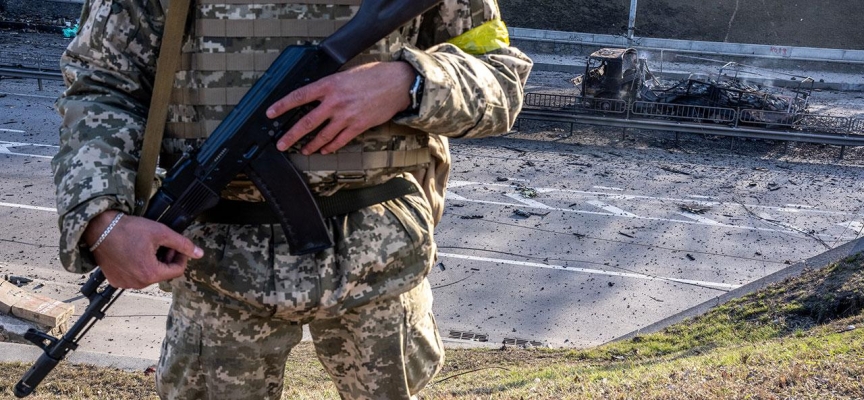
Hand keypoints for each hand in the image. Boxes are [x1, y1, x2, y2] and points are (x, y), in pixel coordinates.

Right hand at [83, 211, 203, 288]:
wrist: (99, 228)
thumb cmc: (128, 229)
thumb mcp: (161, 233)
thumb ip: (182, 244)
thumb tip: (199, 253)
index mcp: (150, 274)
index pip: (177, 271)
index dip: (181, 257)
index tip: (178, 246)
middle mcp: (138, 283)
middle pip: (163, 273)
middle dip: (167, 259)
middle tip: (163, 244)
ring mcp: (125, 283)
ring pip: (149, 275)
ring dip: (153, 263)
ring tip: (148, 247)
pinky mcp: (115, 280)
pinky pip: (134, 277)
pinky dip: (138, 266)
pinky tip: (135, 253)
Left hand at [267, 61, 414, 154]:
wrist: (397, 84)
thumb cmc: (374, 75)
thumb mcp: (347, 73)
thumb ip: (331, 85)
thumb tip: (318, 94)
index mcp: (329, 85)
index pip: (299, 96)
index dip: (282, 105)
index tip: (270, 113)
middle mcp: (335, 102)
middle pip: (307, 122)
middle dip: (291, 135)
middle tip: (281, 144)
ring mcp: (346, 116)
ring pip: (322, 135)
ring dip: (311, 145)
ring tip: (303, 150)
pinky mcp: (358, 126)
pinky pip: (340, 140)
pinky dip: (331, 146)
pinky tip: (325, 149)